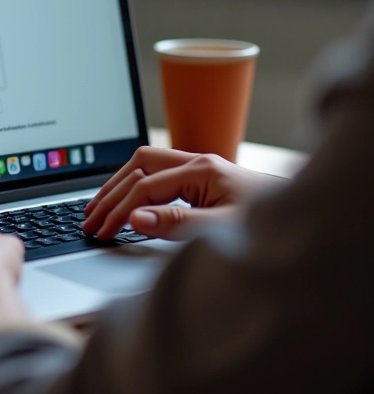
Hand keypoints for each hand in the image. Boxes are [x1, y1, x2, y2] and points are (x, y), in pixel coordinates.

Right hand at [83, 146, 284, 240]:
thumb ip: (177, 223)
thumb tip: (135, 218)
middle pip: (138, 165)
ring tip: (97, 207)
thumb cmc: (268, 224)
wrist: (305, 219)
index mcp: (202, 169)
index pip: (145, 186)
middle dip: (110, 191)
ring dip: (119, 185)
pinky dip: (135, 185)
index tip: (101, 231)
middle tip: (89, 217)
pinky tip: (127, 199)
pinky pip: (157, 172)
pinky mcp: (201, 178)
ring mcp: (199, 167)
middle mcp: (198, 162)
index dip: (119, 210)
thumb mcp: (222, 229)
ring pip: (145, 164)